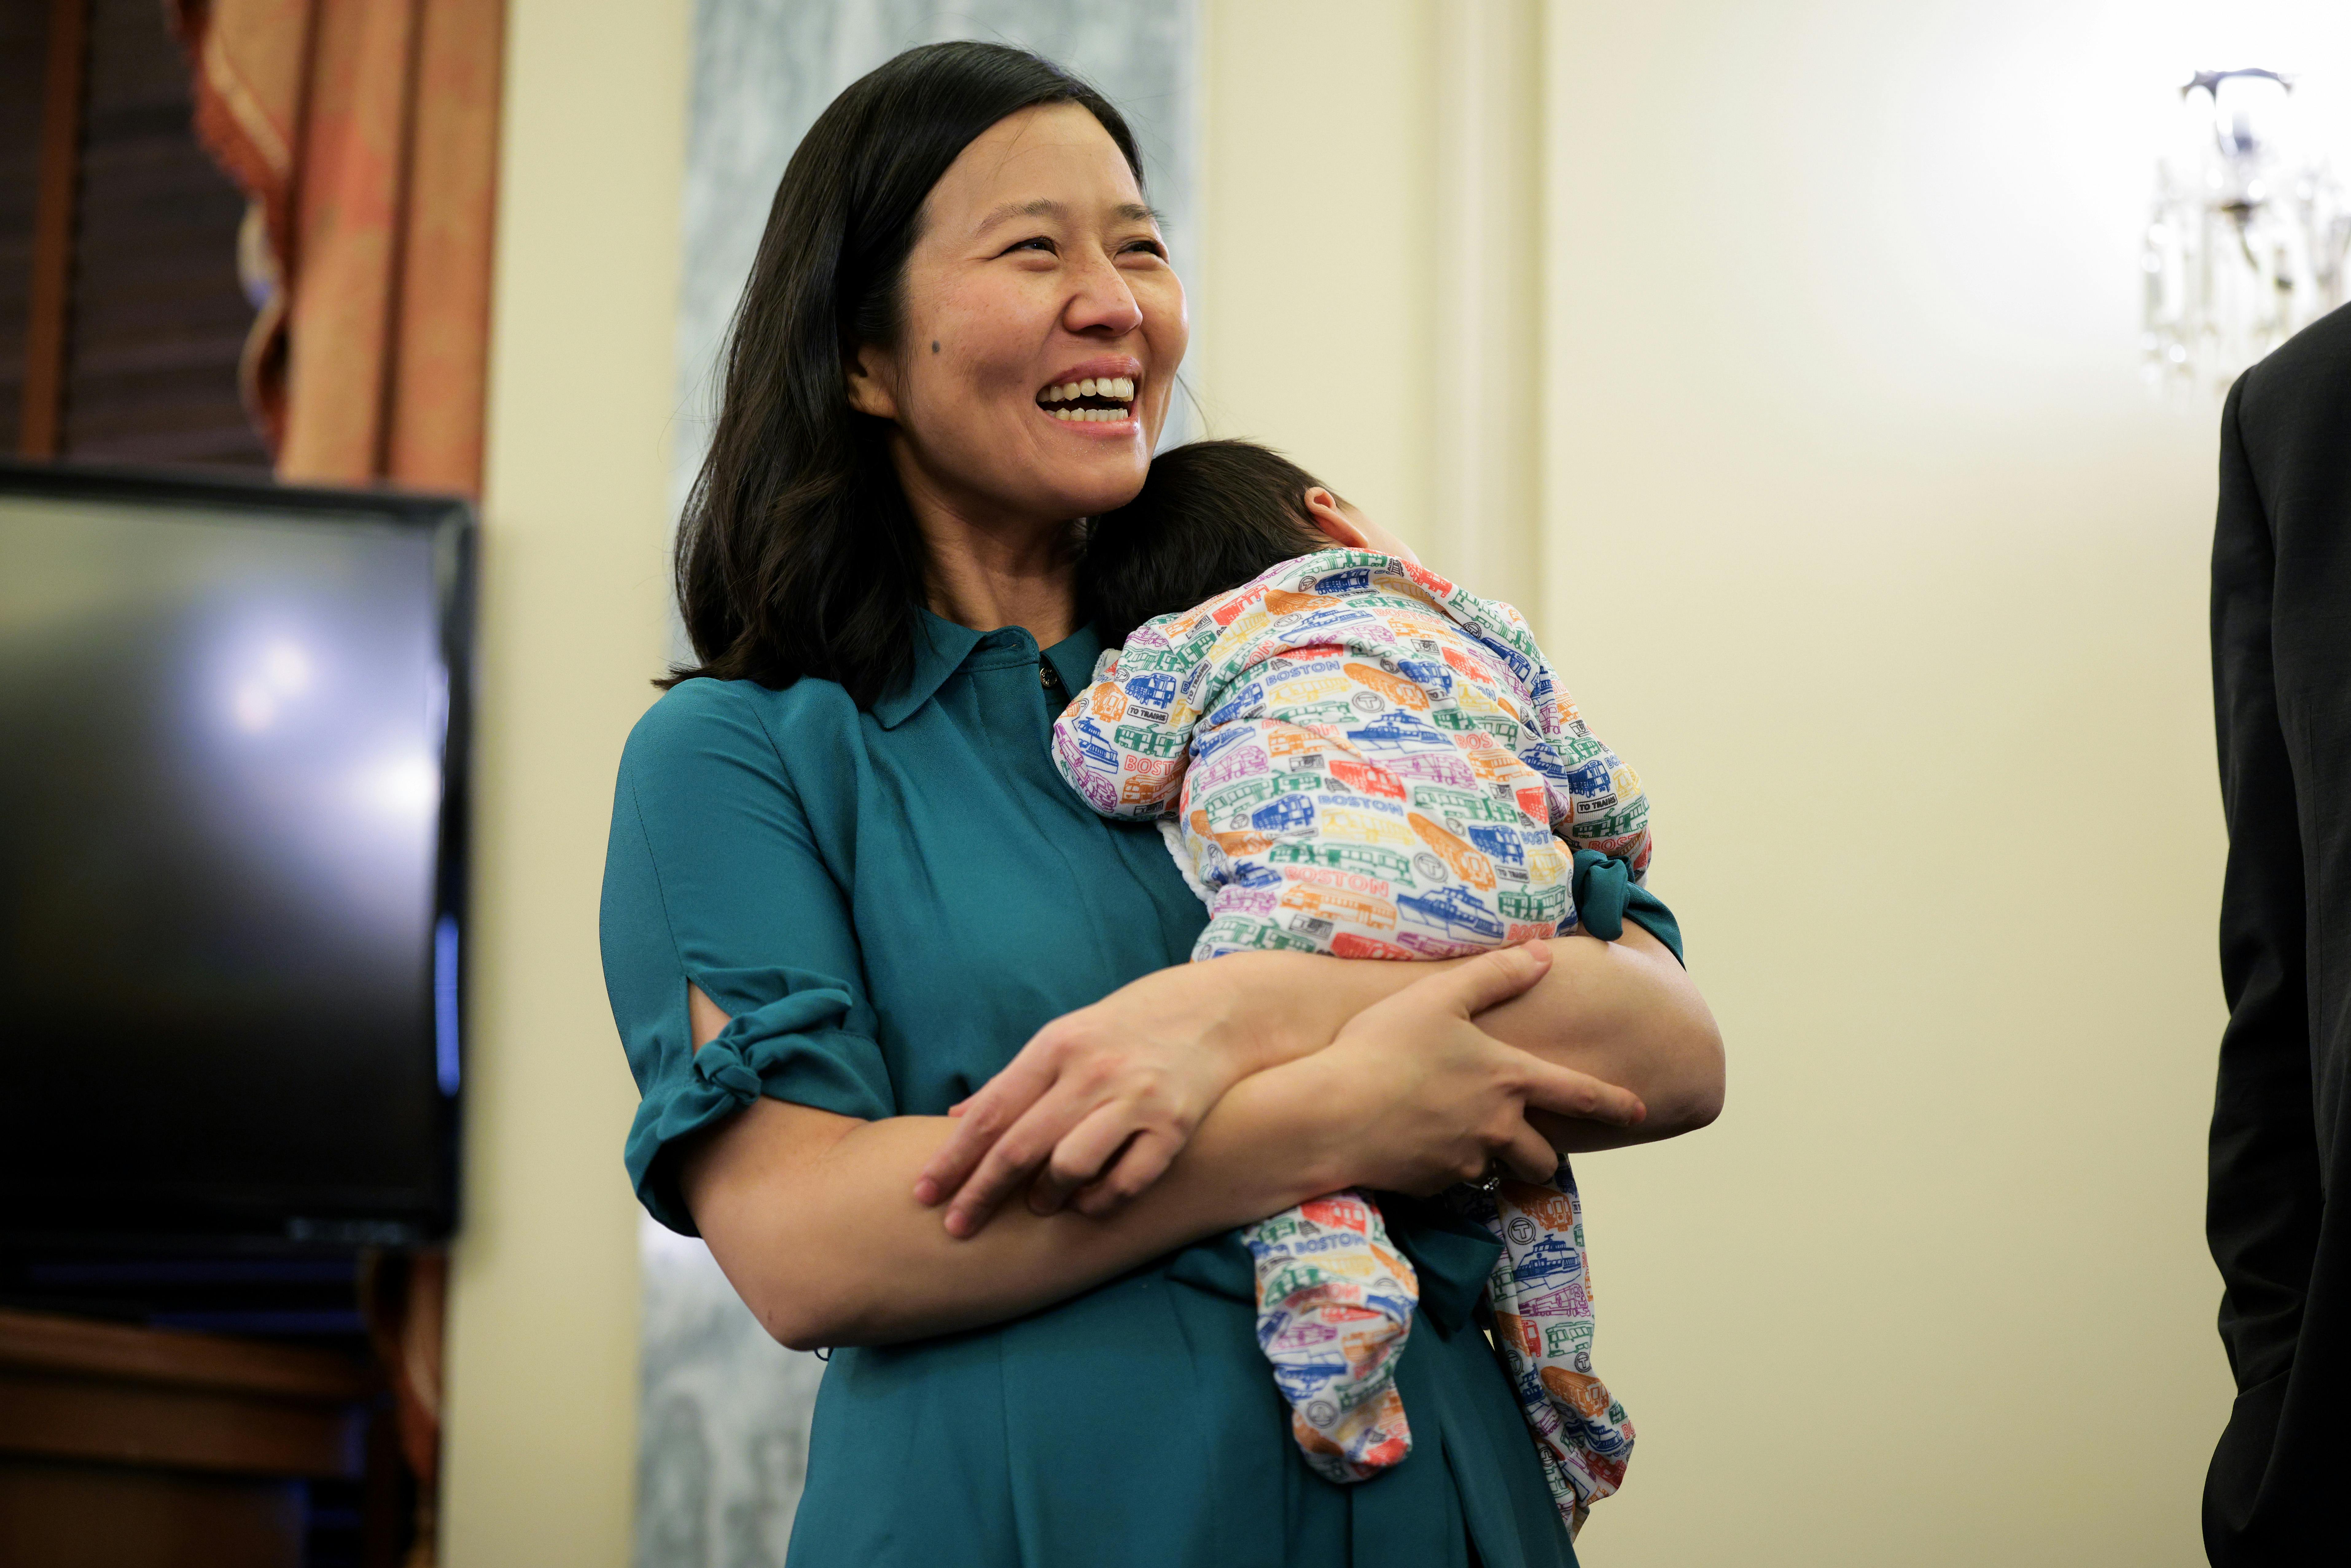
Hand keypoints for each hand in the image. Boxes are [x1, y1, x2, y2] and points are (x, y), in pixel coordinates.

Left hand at [912, 961, 1277, 1237]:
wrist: (1213, 1010)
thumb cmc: (1125, 1028)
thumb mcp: (1064, 1037)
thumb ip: (1013, 1081)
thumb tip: (954, 1116)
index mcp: (1056, 1046)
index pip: (989, 1113)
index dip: (952, 1159)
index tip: (923, 1194)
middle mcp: (1092, 1072)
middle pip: (1019, 1147)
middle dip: (980, 1193)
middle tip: (956, 1226)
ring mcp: (1135, 1099)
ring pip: (1070, 1167)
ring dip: (1045, 1197)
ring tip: (1038, 1206)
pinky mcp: (1173, 1125)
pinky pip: (1125, 1181)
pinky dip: (1099, 1201)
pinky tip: (1087, 1204)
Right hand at [1305, 943, 1647, 1195]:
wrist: (1333, 1114)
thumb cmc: (1384, 1048)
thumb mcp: (1440, 997)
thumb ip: (1495, 975)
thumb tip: (1543, 954)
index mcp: (1509, 1078)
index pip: (1582, 1095)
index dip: (1616, 1103)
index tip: (1641, 1112)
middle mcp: (1499, 1127)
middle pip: (1543, 1156)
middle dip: (1543, 1153)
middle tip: (1529, 1144)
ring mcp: (1466, 1160)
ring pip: (1497, 1169)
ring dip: (1493, 1159)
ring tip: (1463, 1138)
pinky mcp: (1432, 1185)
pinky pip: (1450, 1179)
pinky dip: (1442, 1163)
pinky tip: (1413, 1141)